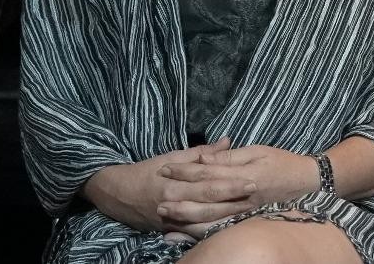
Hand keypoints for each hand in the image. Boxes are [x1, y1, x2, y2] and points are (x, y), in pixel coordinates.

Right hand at [84, 139, 251, 233]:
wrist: (117, 193)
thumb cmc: (146, 171)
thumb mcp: (171, 156)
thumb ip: (201, 153)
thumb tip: (227, 141)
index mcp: (175, 182)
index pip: (208, 185)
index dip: (230, 184)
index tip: (251, 181)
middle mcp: (173, 203)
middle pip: (209, 206)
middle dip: (234, 203)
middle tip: (256, 197)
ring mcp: (171, 220)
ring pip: (203, 222)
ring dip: (226, 219)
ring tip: (248, 214)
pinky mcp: (170, 230)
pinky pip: (194, 233)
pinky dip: (211, 231)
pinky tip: (228, 229)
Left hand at [157, 143, 318, 231]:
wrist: (311, 184)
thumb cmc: (283, 164)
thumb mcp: (258, 152)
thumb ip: (230, 157)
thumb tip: (205, 158)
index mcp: (244, 176)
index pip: (208, 173)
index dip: (184, 170)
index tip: (164, 167)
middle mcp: (242, 198)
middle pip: (205, 200)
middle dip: (180, 198)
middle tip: (158, 197)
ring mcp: (245, 214)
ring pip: (210, 221)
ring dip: (185, 220)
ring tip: (165, 219)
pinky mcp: (246, 223)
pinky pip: (220, 232)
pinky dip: (200, 236)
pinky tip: (182, 237)